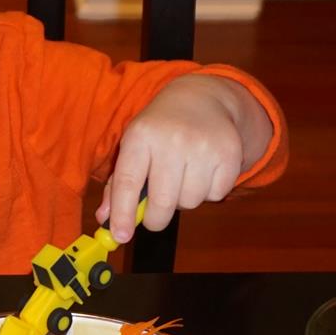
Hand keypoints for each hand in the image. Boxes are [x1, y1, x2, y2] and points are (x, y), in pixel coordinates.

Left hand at [96, 74, 271, 242]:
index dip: (123, 213)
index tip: (120, 236)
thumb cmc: (159, 129)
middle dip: (156, 219)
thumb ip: (117, 184)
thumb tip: (106, 219)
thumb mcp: (134, 145)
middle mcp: (171, 140)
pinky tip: (203, 170)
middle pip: (162, 202)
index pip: (128, 182)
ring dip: (184, 199)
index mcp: (140, 136)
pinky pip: (216, 195)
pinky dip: (208, 191)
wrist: (201, 98)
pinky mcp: (229, 153)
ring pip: (190, 202)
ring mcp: (203, 146)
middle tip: (155, 217)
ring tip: (183, 176)